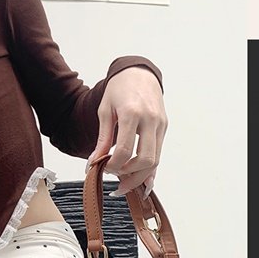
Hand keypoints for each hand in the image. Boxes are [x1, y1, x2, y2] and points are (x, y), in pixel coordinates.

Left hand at [90, 67, 166, 196]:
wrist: (138, 73)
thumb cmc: (119, 89)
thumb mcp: (105, 111)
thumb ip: (102, 138)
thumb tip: (94, 162)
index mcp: (132, 113)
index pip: (125, 150)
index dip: (113, 165)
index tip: (103, 168)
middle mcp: (151, 120)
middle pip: (146, 160)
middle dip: (131, 176)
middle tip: (116, 183)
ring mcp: (161, 124)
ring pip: (156, 160)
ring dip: (141, 177)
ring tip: (125, 184)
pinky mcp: (164, 127)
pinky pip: (159, 153)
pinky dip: (149, 168)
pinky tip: (139, 178)